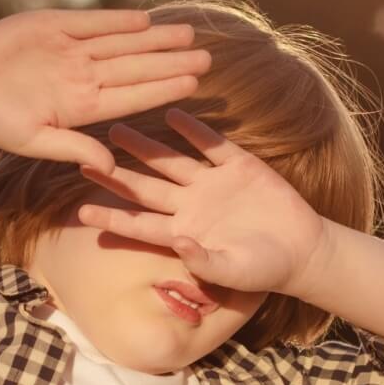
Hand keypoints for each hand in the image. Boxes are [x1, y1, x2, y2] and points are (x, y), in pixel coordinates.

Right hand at [0, 9, 211, 172]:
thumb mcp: (33, 140)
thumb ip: (72, 147)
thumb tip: (109, 165)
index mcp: (82, 107)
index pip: (133, 97)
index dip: (163, 89)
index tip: (193, 85)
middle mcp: (83, 77)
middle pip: (136, 68)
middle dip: (171, 62)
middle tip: (208, 57)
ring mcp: (71, 50)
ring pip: (122, 43)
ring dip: (155, 38)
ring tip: (187, 33)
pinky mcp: (54, 25)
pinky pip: (92, 22)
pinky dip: (117, 21)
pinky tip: (145, 19)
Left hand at [74, 108, 331, 297]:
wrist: (302, 250)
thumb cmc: (264, 270)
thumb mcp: (234, 272)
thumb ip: (205, 261)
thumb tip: (177, 243)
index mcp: (184, 234)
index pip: (140, 225)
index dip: (112, 219)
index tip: (81, 214)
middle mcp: (191, 206)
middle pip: (145, 187)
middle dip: (115, 175)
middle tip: (83, 160)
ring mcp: (212, 184)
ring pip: (171, 161)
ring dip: (144, 146)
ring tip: (116, 129)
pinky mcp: (239, 165)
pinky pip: (211, 144)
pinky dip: (194, 129)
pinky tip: (173, 112)